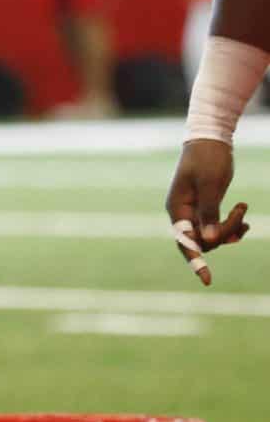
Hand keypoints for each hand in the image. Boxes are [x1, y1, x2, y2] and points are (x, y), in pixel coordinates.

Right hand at [164, 140, 248, 284]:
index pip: (185, 241)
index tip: (207, 280)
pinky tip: (244, 218)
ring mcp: (194, 212)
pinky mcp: (206, 209)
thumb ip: (209, 213)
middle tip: (241, 211)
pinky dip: (232, 227)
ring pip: (213, 235)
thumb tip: (210, 240)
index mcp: (177, 208)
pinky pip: (218, 228)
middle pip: (204, 240)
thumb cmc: (207, 160)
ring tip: (243, 210)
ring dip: (231, 229)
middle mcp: (183, 214)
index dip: (195, 261)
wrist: (210, 141)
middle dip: (225, 232)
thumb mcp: (210, 185)